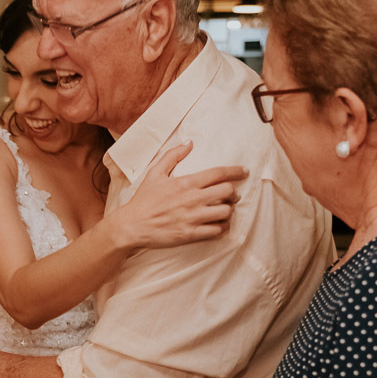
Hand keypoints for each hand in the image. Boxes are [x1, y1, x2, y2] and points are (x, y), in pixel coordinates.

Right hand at [111, 140, 247, 247]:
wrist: (133, 226)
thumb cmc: (144, 199)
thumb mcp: (155, 172)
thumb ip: (173, 156)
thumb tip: (189, 143)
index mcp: (186, 183)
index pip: (218, 173)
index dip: (235, 171)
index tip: (243, 171)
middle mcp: (193, 199)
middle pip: (227, 192)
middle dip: (233, 192)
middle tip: (231, 194)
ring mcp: (193, 218)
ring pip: (225, 212)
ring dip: (228, 210)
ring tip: (224, 210)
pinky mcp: (191, 234)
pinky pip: (217, 231)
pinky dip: (222, 227)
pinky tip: (219, 225)